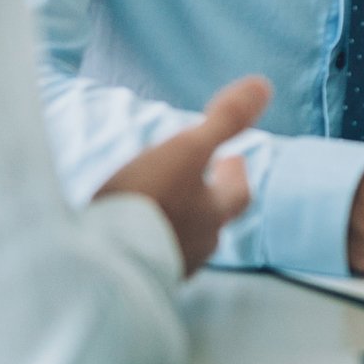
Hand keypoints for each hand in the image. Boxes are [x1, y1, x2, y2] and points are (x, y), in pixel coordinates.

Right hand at [97, 75, 270, 275]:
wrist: (100, 265)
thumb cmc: (149, 200)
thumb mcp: (187, 150)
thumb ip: (225, 120)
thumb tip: (264, 84)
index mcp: (213, 215)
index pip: (239, 194)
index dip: (236, 175)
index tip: (234, 158)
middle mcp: (196, 246)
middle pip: (211, 223)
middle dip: (207, 201)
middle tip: (198, 184)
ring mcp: (165, 267)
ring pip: (180, 242)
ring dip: (175, 223)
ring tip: (160, 208)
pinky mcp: (131, 279)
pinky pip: (146, 257)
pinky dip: (144, 241)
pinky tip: (126, 237)